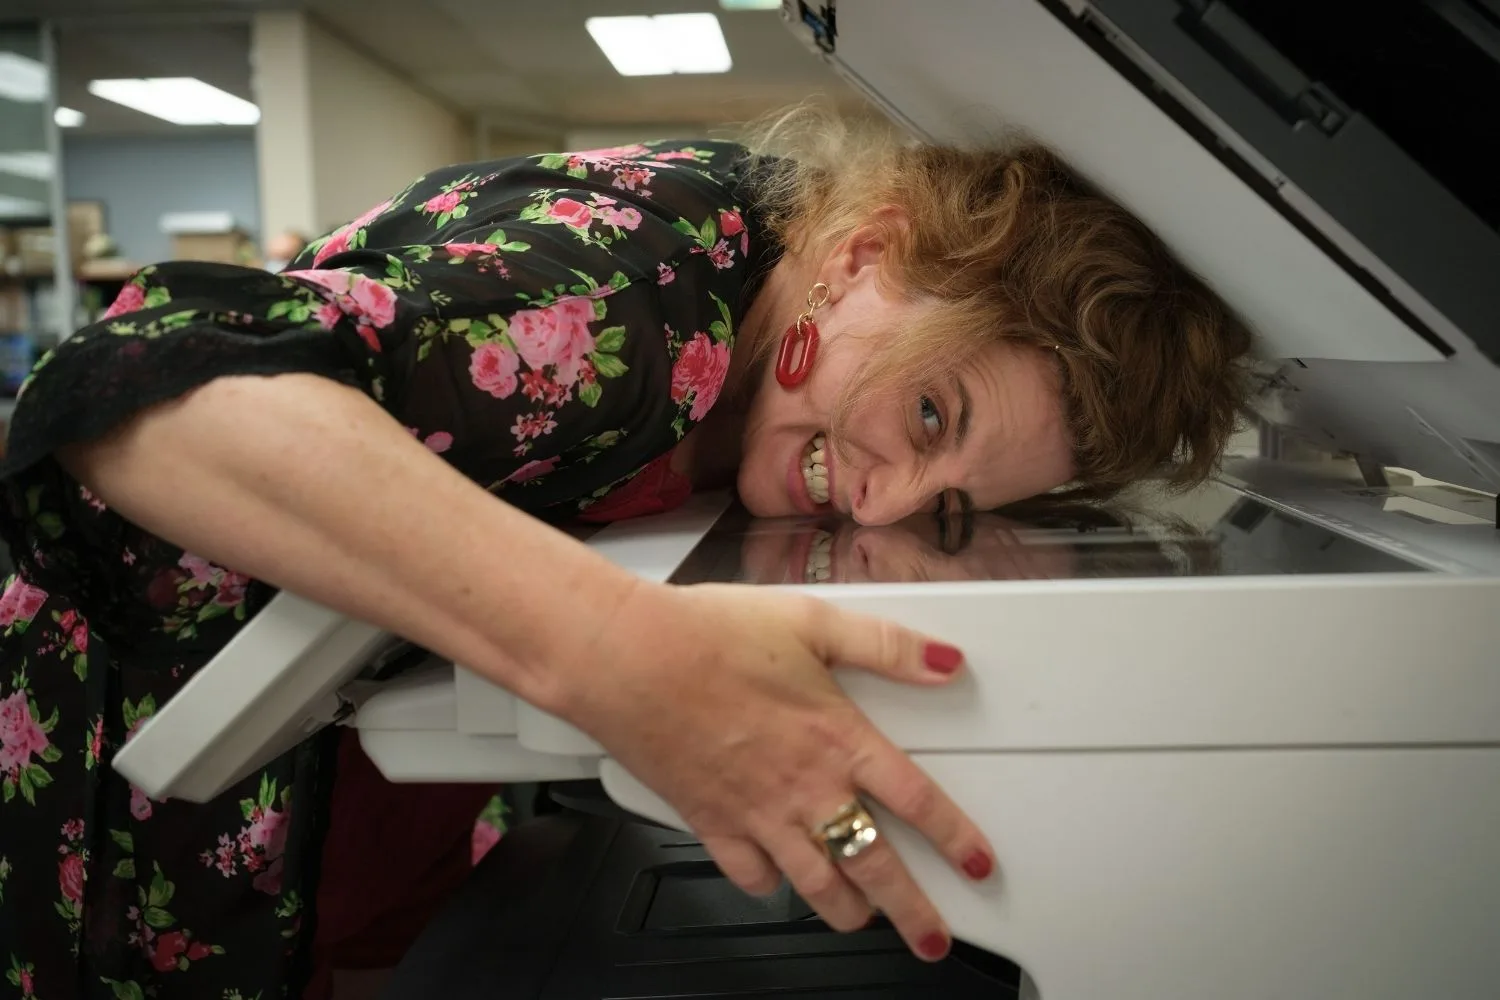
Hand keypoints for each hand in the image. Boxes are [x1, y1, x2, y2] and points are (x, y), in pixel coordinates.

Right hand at [554, 580, 995, 960]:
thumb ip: (886, 646)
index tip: (978, 865)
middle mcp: (804, 788)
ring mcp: (757, 813)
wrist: (626, 659)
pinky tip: (776, 881)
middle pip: (874, 866)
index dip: (956, 839)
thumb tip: (947, 663)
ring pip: (815, 884)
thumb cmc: (709, 636)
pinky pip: (748, 874)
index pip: (917, 802)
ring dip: (848, 910)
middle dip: (911, 912)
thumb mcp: (812, 622)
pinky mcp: (711, 821)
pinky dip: (767, 885)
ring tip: (865, 923)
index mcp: (837, 738)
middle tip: (933, 939)